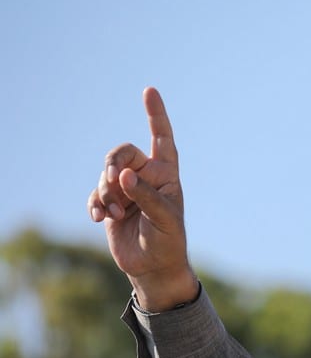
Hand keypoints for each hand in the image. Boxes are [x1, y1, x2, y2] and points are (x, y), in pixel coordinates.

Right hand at [88, 87, 196, 310]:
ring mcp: (127, 189)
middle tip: (114, 183)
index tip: (150, 91)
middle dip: (113, 165)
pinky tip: (98, 218)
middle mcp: (146, 177)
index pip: (162, 138)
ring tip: (113, 214)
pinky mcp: (110, 203)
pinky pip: (95, 192)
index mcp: (166, 174)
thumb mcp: (164, 219)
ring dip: (105, 192)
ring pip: (105, 173)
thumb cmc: (168, 241)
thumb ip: (146, 196)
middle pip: (121, 153)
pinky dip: (94, 203)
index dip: (156, 115)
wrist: (153, 266)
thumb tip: (123, 176)